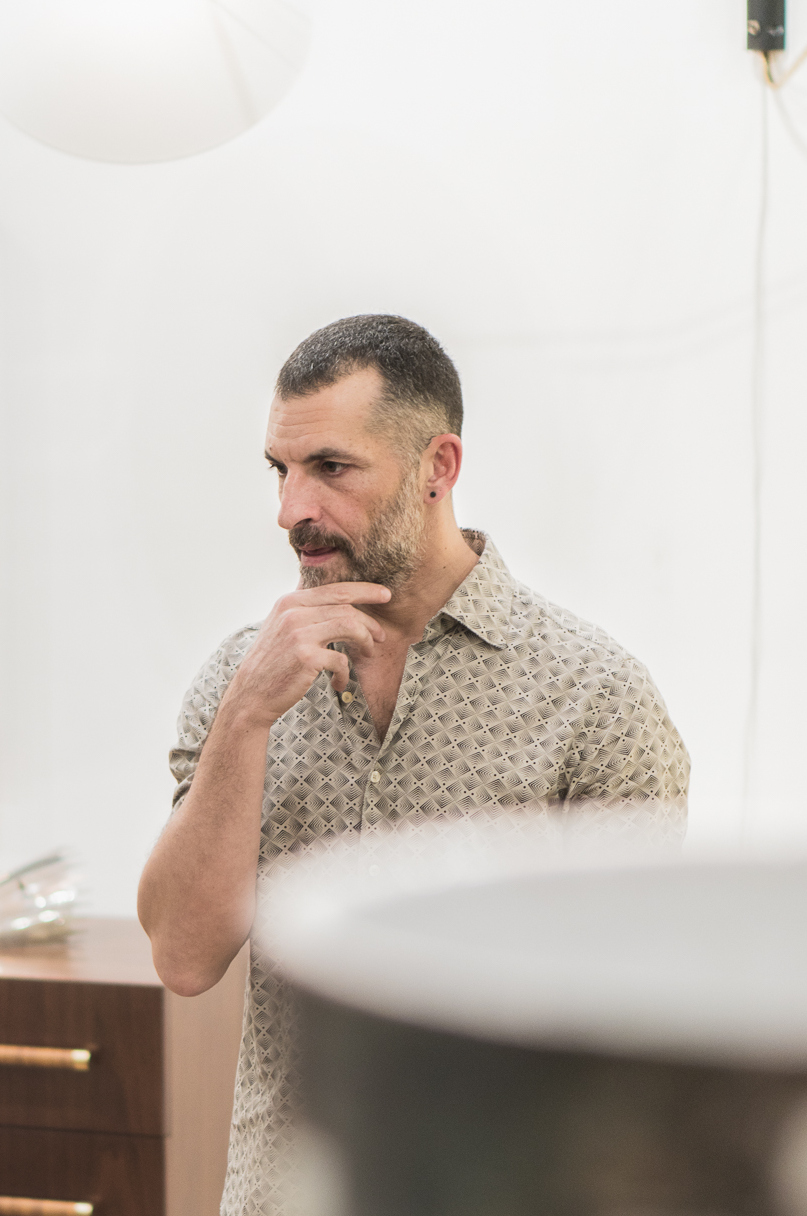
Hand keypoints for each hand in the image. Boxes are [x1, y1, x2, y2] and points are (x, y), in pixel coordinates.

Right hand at [224, 582, 390, 727]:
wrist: (250, 694)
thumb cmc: (272, 663)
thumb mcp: (281, 626)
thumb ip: (304, 611)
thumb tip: (336, 600)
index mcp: (289, 601)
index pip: (335, 589)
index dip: (365, 590)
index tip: (385, 594)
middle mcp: (293, 612)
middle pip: (346, 606)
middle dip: (370, 621)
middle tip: (381, 635)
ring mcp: (299, 633)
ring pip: (350, 626)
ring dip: (364, 642)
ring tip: (367, 654)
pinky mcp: (306, 657)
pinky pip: (341, 659)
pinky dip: (345, 673)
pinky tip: (339, 682)